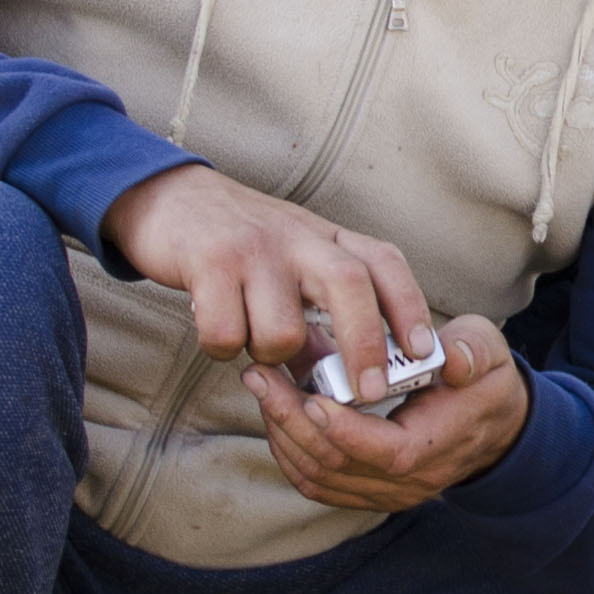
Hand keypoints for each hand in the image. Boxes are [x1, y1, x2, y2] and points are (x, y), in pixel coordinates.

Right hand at [102, 164, 436, 396]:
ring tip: (250, 336)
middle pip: (350, 286)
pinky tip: (215, 325)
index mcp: (326, 237)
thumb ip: (320, 315)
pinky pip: (226, 335)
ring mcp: (253, 248)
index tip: (425, 352)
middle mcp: (296, 237)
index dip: (411, 307)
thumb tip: (340, 379)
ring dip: (269, 355)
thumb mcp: (292, 265)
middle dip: (366, 346)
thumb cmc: (240, 244)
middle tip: (368, 393)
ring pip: (283, 330)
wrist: (168, 199)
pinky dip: (221, 347)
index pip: (384, 263)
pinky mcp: (208, 263)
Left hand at [241, 315, 528, 509]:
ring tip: (261, 386)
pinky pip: (316, 482)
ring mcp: (384, 491)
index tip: (309, 395)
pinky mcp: (365, 490)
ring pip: (319, 477)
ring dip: (282, 433)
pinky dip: (288, 450)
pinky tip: (273, 412)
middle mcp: (408, 480)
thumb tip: (453, 361)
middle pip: (338, 465)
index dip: (345, 430)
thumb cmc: (480, 380)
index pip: (388, 453)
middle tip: (261, 376)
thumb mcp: (487, 353)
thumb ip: (472, 352)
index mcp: (436, 445)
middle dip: (292, 420)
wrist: (488, 423)